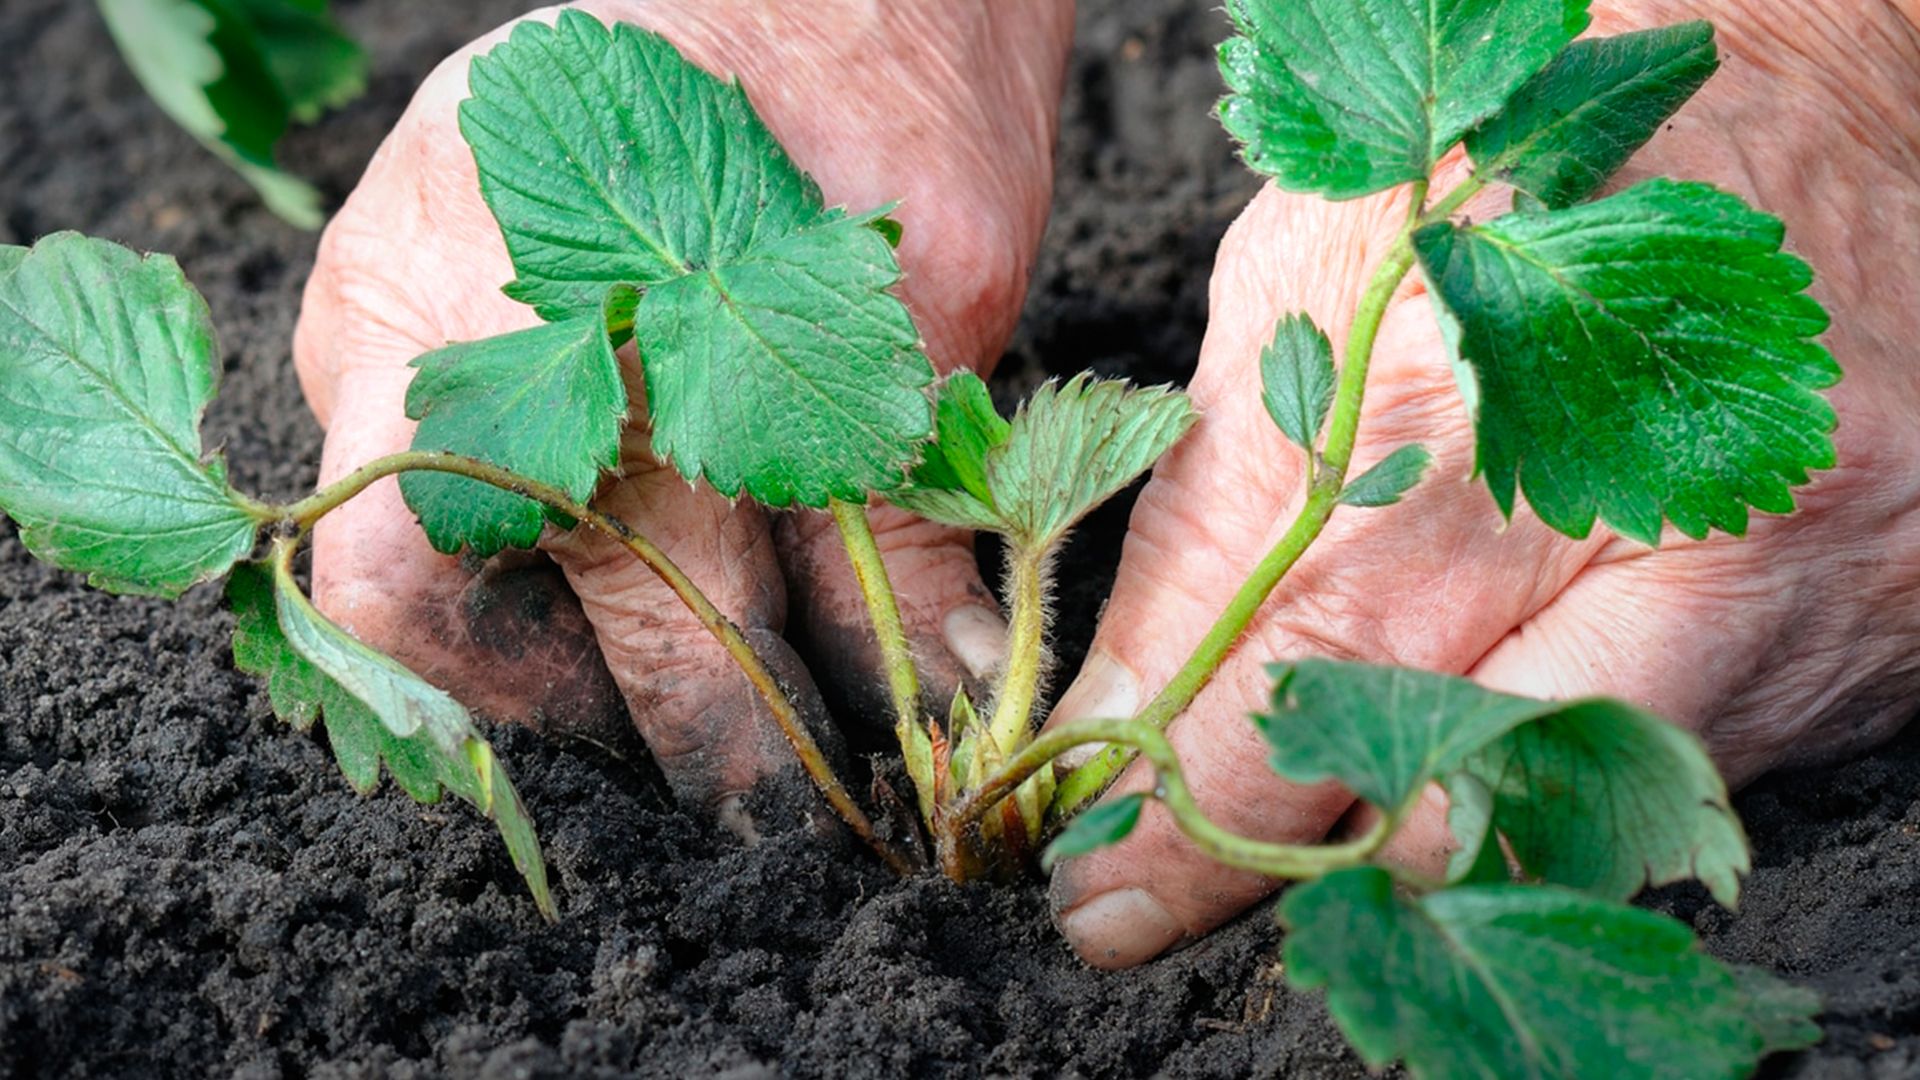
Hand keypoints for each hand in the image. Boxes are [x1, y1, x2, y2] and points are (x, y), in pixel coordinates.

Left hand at [293, 1, 1071, 825]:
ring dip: (840, 729)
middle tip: (757, 805)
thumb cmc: (600, 110)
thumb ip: (402, 409)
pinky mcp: (926, 334)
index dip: (483, 691)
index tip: (561, 709)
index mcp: (435, 336)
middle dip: (717, 765)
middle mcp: (604, 362)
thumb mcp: (422, 227)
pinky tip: (951, 678)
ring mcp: (779, 352)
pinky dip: (945, 641)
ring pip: (814, 640)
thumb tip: (447, 604)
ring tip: (860, 774)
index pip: (400, 606)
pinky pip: (934, 556)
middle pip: (650, 662)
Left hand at [1046, 0, 1919, 967]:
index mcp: (1472, 378)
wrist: (1858, 93)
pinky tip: (1459, 785)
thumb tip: (1129, 670)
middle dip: (1244, 855)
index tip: (1085, 868)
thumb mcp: (1334, 246)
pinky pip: (1672, 787)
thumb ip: (1226, 461)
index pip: (1289, 649)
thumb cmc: (1553, 142)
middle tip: (1132, 904)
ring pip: (1546, 815)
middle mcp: (1641, 504)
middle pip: (1408, 763)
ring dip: (1393, 850)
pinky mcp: (1864, 639)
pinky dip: (1542, 804)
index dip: (1167, 785)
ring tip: (1289, 849)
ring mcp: (1781, 589)